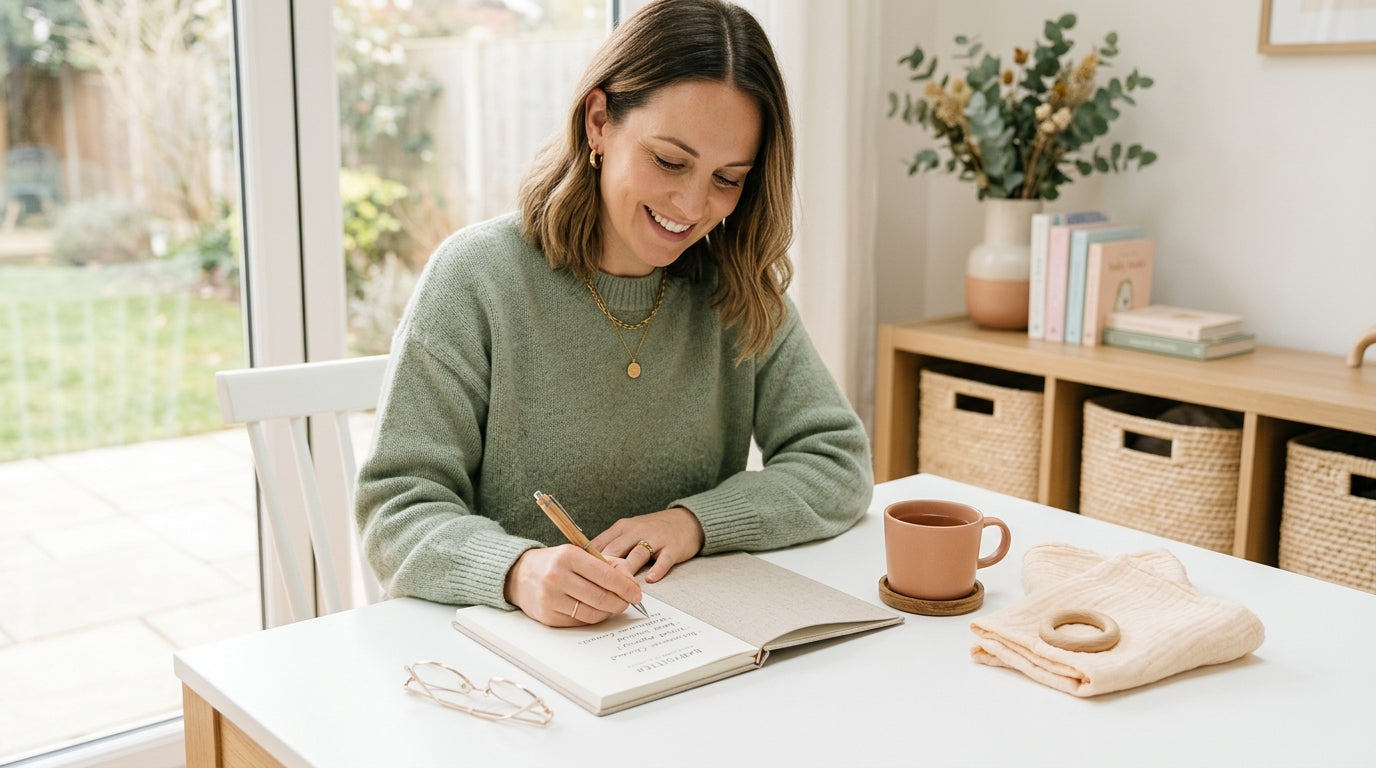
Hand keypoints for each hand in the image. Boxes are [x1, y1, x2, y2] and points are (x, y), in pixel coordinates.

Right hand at [504, 545, 642, 626]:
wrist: (520, 575)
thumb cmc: (556, 563)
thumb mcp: (579, 554)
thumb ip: (608, 564)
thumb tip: (630, 581)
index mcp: (568, 556)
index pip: (606, 575)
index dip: (626, 587)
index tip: (636, 593)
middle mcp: (557, 576)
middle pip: (601, 597)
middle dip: (621, 602)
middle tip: (628, 602)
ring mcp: (550, 598)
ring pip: (592, 613)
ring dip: (608, 612)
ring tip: (612, 605)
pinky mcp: (547, 616)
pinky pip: (579, 622)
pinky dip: (592, 618)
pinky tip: (594, 610)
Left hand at [589, 506, 703, 583]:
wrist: (686, 521)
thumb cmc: (652, 530)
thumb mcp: (628, 532)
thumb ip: (610, 546)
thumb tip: (583, 564)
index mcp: (622, 528)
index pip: (601, 544)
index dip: (588, 561)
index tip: (578, 576)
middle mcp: (636, 531)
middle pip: (616, 550)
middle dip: (605, 569)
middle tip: (594, 587)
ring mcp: (655, 538)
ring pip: (637, 554)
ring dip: (628, 571)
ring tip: (620, 587)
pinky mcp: (672, 547)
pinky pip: (663, 559)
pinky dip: (657, 570)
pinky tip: (650, 580)